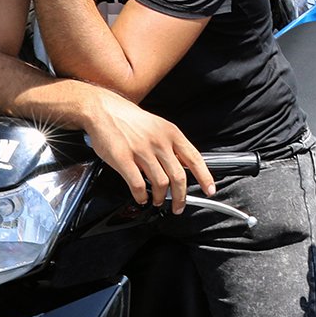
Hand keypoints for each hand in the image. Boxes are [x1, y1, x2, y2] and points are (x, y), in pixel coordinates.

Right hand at [82, 87, 214, 212]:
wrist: (105, 110)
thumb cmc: (132, 120)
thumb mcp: (159, 126)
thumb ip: (172, 145)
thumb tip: (186, 165)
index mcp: (171, 133)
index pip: (194, 158)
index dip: (204, 177)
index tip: (210, 189)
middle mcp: (159, 142)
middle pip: (178, 176)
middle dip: (181, 196)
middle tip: (179, 206)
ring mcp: (141, 150)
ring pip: (160, 183)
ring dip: (161, 197)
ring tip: (159, 200)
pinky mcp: (123, 159)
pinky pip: (137, 184)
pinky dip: (142, 196)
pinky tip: (141, 198)